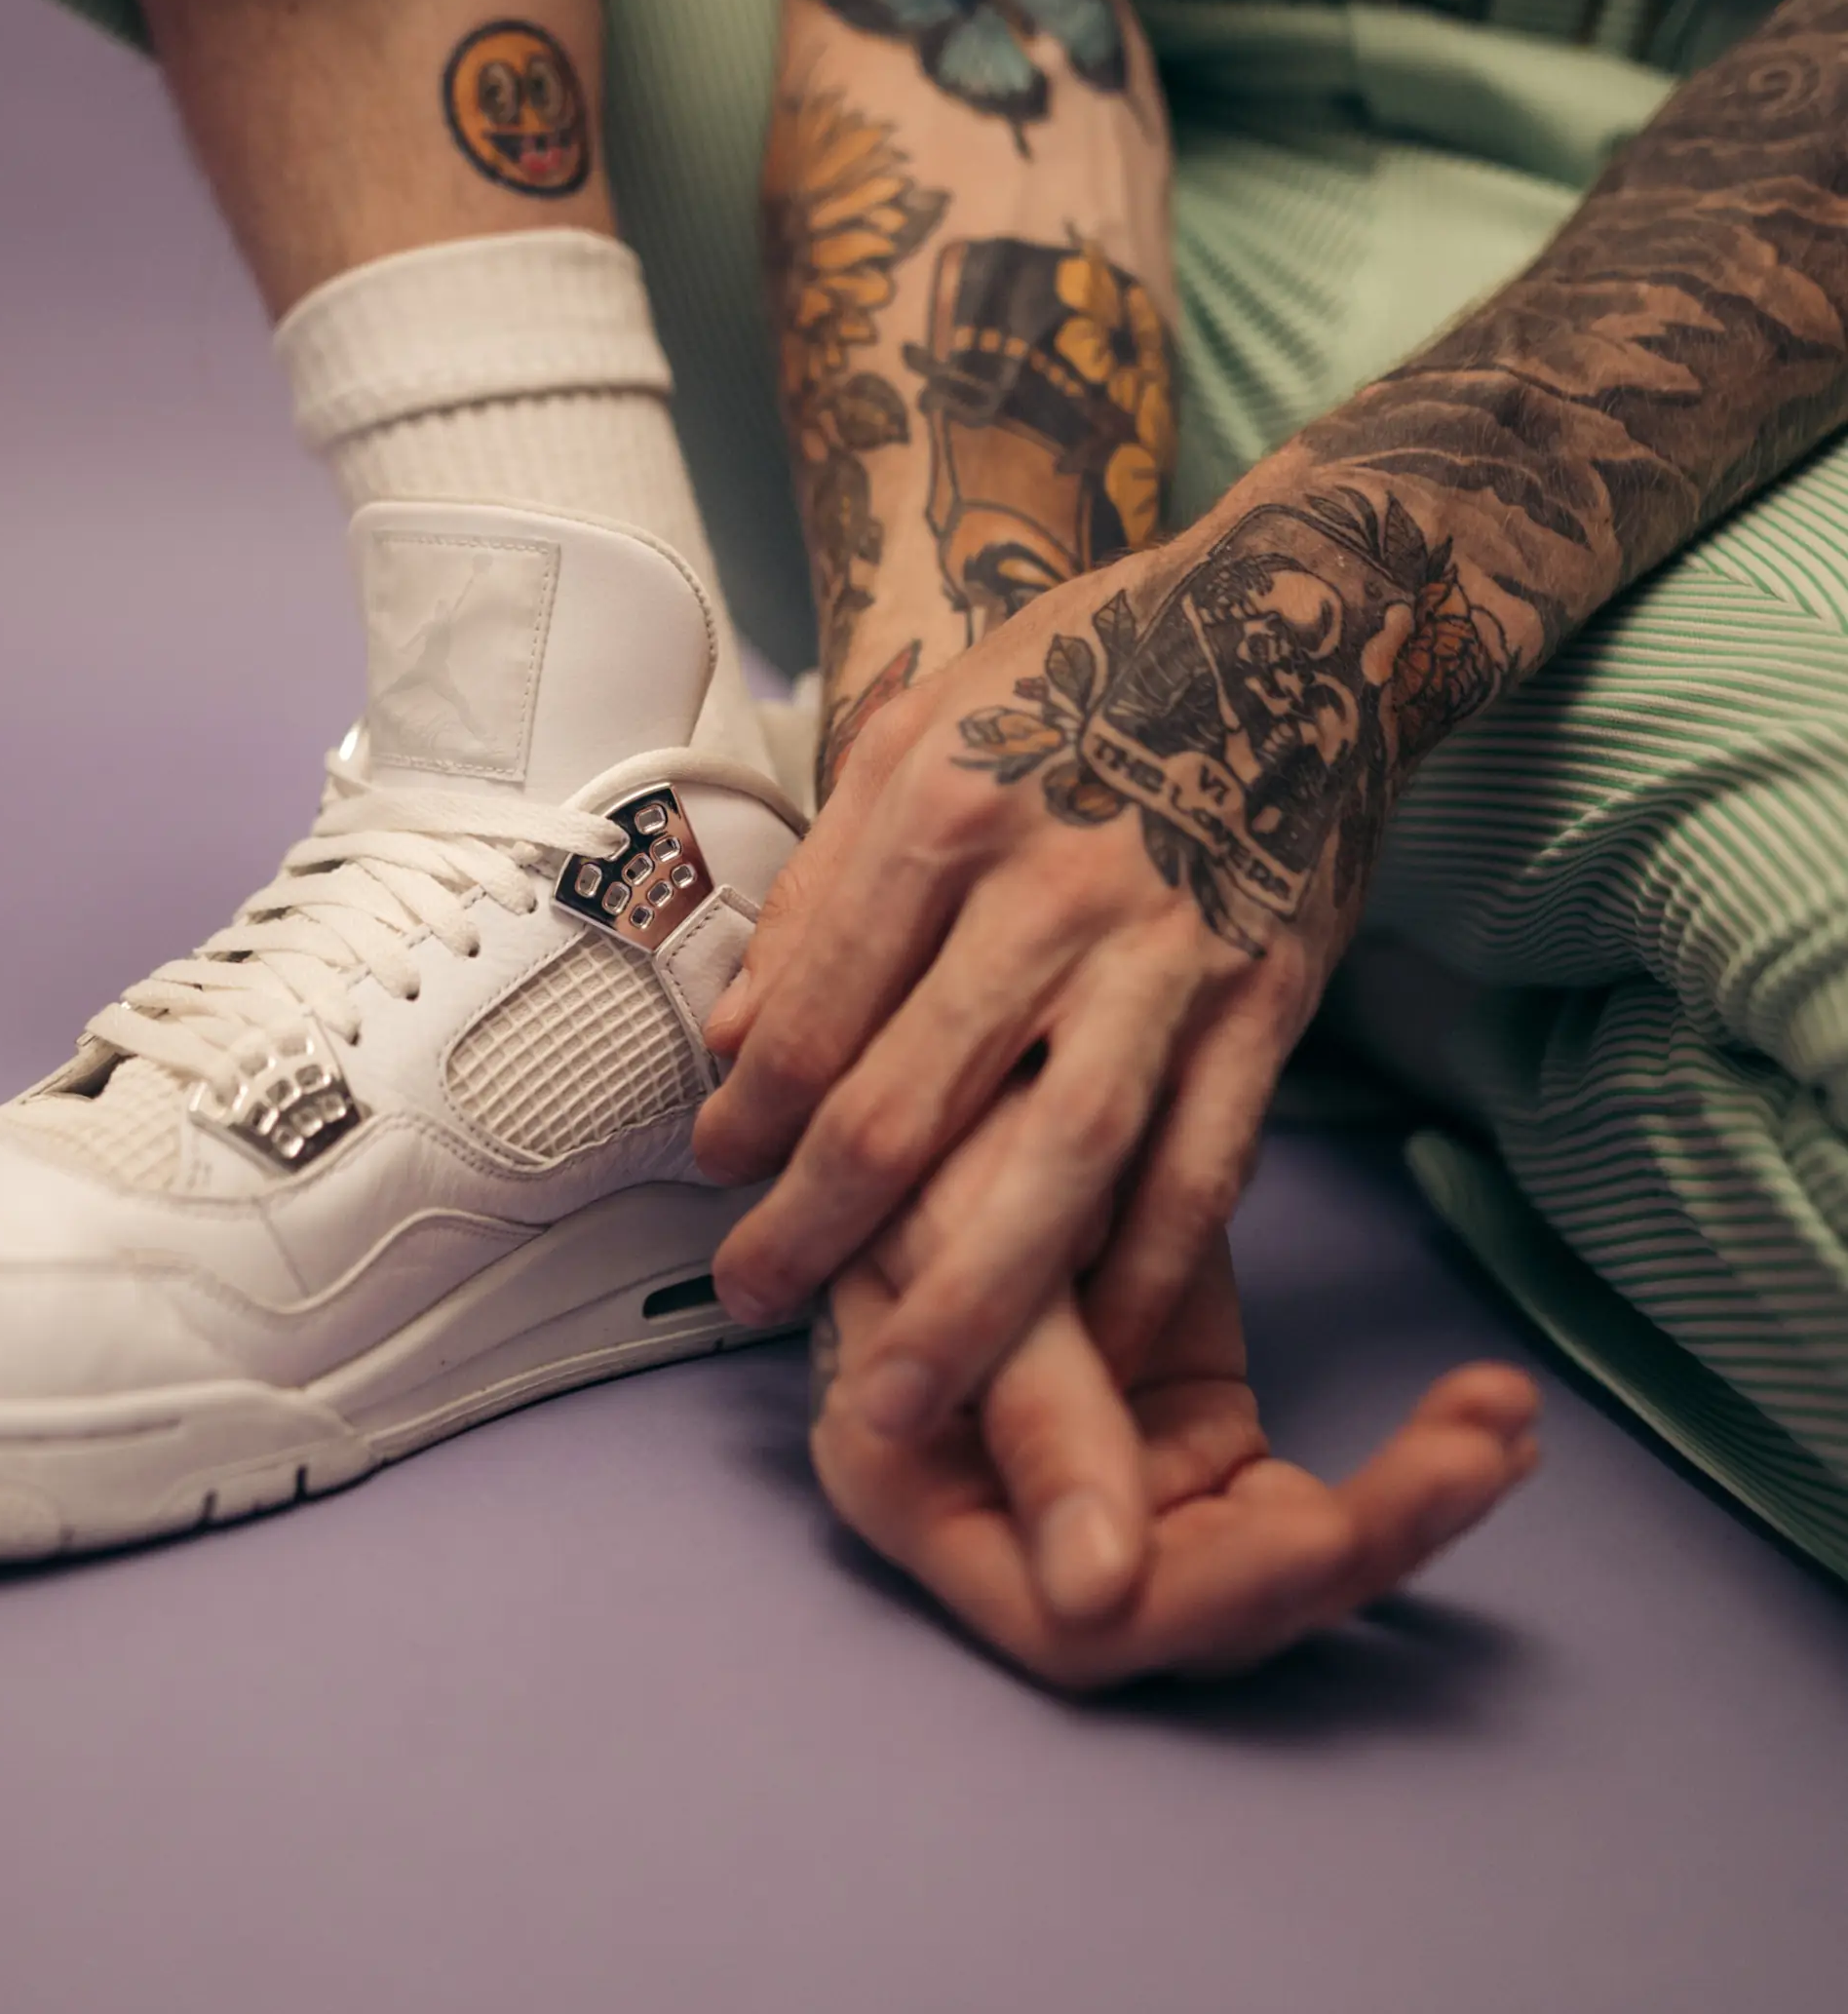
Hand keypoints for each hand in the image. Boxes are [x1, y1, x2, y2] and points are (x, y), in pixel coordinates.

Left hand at [697, 507, 1398, 1430]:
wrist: (1300, 621)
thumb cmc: (1085, 670)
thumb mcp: (924, 728)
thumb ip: (829, 886)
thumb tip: (745, 1037)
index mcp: (948, 809)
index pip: (821, 1004)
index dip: (754, 1111)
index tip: (712, 1175)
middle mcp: (1054, 889)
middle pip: (915, 1099)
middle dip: (819, 1225)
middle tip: (751, 1304)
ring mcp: (1172, 953)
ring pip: (1058, 1159)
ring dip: (971, 1296)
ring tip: (901, 1392)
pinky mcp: (1270, 998)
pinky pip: (1203, 1164)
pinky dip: (1143, 1272)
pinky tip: (1085, 1347)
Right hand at [810, 1105, 1540, 1688]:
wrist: (979, 1054)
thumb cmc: (927, 1130)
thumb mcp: (968, 1250)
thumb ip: (1035, 1419)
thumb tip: (1099, 1603)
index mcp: (925, 1502)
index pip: (1072, 1625)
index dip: (1203, 1600)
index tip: (1321, 1534)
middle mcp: (1024, 1528)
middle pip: (1201, 1610)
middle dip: (1350, 1546)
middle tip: (1466, 1457)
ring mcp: (1122, 1490)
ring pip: (1277, 1564)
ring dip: (1407, 1506)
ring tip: (1502, 1420)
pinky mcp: (1200, 1447)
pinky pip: (1311, 1500)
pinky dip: (1404, 1463)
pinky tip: (1487, 1412)